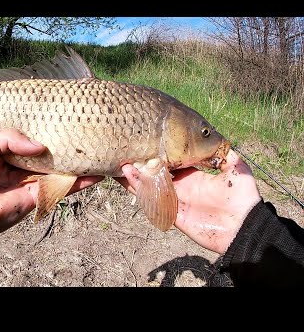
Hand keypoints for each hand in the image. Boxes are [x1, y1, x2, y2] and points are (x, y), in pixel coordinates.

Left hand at [0, 129, 102, 235]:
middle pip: (52, 150)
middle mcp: (26, 162)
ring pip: (62, 167)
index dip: (47, 125)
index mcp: (10, 147)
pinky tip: (98, 173)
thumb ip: (11, 137)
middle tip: (88, 128)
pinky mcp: (41, 194)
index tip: (65, 113)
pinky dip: (82, 181)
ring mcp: (35, 178)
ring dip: (80, 160)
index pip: (33, 133)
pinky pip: (64, 186)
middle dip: (68, 141)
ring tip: (101, 148)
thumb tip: (41, 147)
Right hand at [115, 150, 260, 253]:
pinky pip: (152, 200)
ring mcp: (175, 199)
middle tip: (126, 151)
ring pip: (149, 186)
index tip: (146, 142)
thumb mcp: (237, 168)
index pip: (170, 161)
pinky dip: (139, 189)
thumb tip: (216, 138)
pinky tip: (128, 178)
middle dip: (141, 163)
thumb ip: (224, 154)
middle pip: (155, 173)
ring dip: (135, 176)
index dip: (159, 152)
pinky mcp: (172, 212)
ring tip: (119, 163)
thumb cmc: (242, 197)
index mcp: (192, 175)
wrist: (244, 226)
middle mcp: (181, 186)